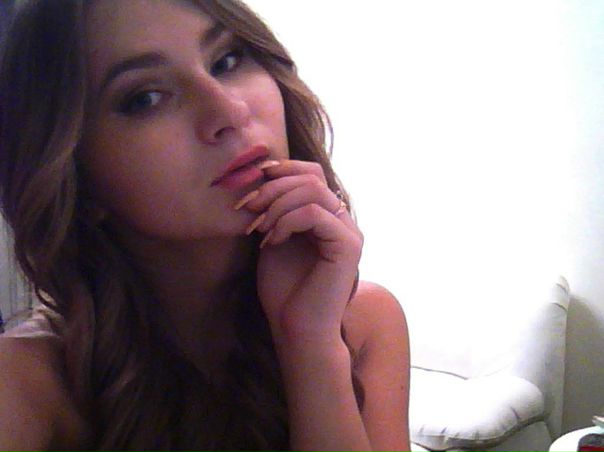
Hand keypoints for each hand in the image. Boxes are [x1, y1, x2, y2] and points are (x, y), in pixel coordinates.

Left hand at [236, 159, 362, 345]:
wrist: (295, 329)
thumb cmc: (283, 290)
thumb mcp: (272, 238)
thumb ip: (274, 209)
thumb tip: (260, 175)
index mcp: (326, 217)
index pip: (311, 173)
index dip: (282, 170)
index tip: (252, 183)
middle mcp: (342, 221)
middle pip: (311, 177)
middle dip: (272, 188)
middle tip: (248, 208)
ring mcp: (349, 231)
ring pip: (313, 190)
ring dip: (277, 204)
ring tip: (259, 229)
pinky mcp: (349, 245)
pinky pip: (315, 213)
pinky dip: (287, 221)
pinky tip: (273, 241)